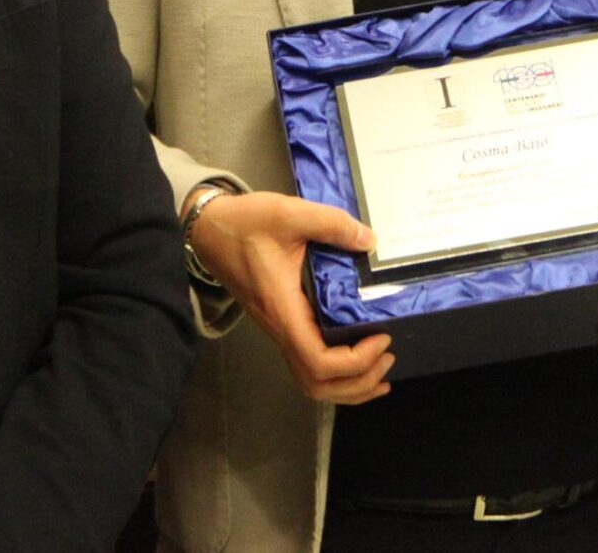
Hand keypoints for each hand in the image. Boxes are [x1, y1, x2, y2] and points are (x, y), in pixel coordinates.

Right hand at [186, 190, 395, 403]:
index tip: (381, 338)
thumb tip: (369, 241)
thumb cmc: (245, 224)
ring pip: (311, 381)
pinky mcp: (282, 323)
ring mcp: (280, 329)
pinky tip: (358, 357)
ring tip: (379, 369)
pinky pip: (308, 362)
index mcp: (284, 310)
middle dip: (356, 383)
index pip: (318, 362)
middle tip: (388, 356)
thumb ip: (331, 224)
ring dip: (347, 385)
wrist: (210, 228)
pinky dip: (336, 371)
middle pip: (317, 385)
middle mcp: (280, 329)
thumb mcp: (289, 213)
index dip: (355, 362)